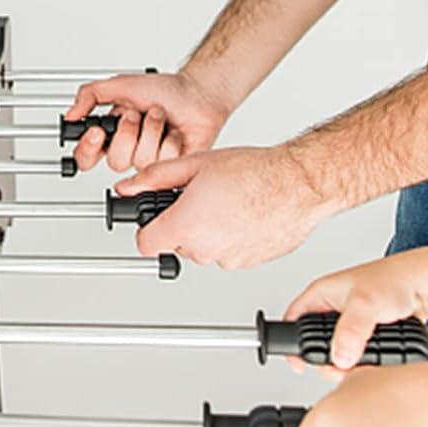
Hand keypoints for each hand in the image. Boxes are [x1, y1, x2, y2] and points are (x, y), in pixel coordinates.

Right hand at [64, 70, 233, 172]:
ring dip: (152, 130)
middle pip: (115, 161)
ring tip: (160, 116)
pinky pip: (163, 163)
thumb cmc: (165, 89)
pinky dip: (170, 140)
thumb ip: (91, 95)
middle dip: (129, 132)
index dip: (88, 149)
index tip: (96, 132)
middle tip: (137, 114)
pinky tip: (174, 132)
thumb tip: (70, 116)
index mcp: (113, 134)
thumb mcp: (122, 84)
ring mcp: (151, 161)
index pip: (86, 157)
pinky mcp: (171, 167)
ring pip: (140, 161)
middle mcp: (130, 150)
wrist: (197, 93)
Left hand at [113, 143, 333, 267]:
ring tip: (228, 201)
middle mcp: (205, 249)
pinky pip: (229, 253)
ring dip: (209, 230)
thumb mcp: (197, 163)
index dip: (148, 228)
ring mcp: (228, 260)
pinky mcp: (248, 263)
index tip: (155, 218)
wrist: (298, 185)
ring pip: (205, 248)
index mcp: (186, 224)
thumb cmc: (255, 172)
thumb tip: (129, 185)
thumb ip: (156, 177)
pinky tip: (244, 213)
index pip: (146, 244)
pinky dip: (232, 237)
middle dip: (183, 223)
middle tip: (201, 197)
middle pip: (177, 244)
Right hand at [283, 251, 427, 370]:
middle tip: (338, 369)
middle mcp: (332, 308)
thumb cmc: (394, 280)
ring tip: (360, 365)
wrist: (425, 286)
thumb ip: (352, 330)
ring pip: (336, 352)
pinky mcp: (364, 334)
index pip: (294, 320)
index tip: (300, 365)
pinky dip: (361, 363)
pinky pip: (354, 355)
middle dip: (326, 361)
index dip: (291, 343)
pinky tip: (371, 362)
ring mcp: (349, 323)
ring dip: (346, 364)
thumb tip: (340, 356)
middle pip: (315, 344)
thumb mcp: (367, 303)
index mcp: (322, 293)